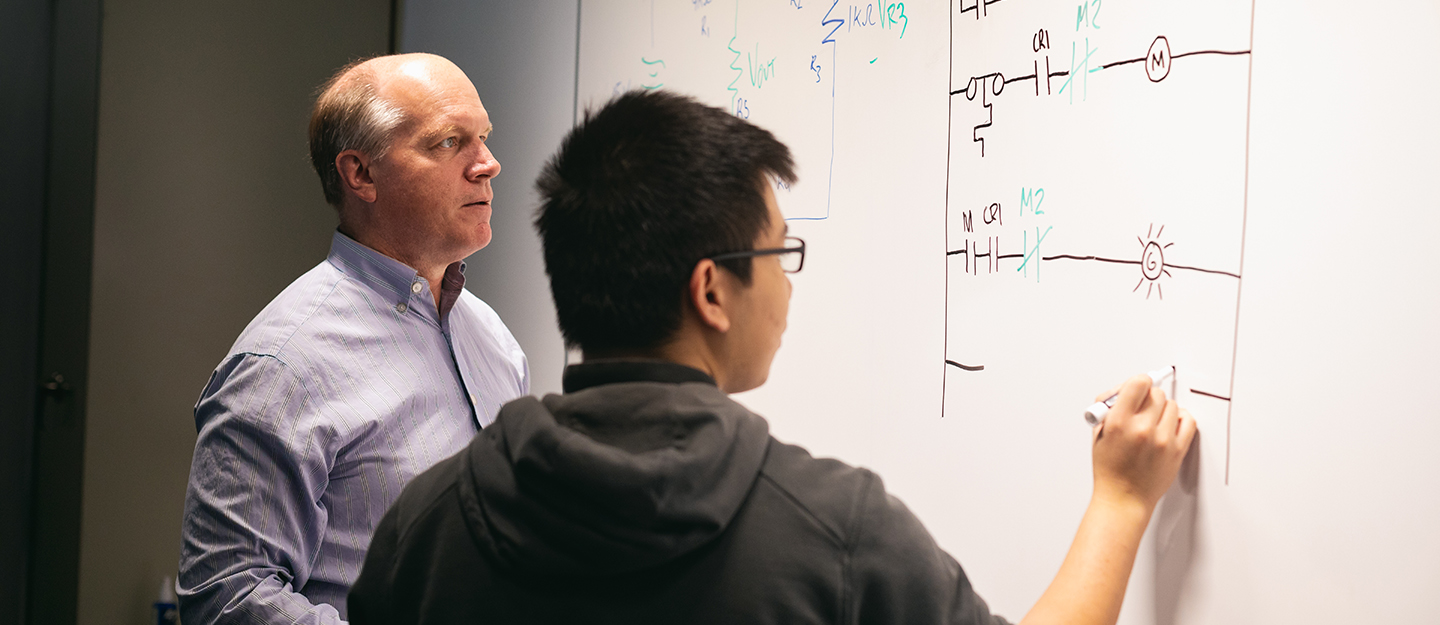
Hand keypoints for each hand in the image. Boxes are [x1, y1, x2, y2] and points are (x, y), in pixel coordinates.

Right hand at [1090, 374, 1196, 510]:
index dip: (1137, 384)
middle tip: (1142, 409)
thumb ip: (1110, 409)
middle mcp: (1142, 429)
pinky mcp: (1177, 450)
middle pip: (1156, 393)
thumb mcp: (1098, 435)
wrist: (1124, 499)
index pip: (1138, 383)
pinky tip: (1169, 424)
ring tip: (1153, 422)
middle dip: (1148, 398)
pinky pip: (1188, 420)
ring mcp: (1162, 440)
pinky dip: (1180, 418)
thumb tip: (1123, 390)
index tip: (1137, 389)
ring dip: (1162, 409)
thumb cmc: (1110, 470)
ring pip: (1172, 405)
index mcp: (1119, 422)